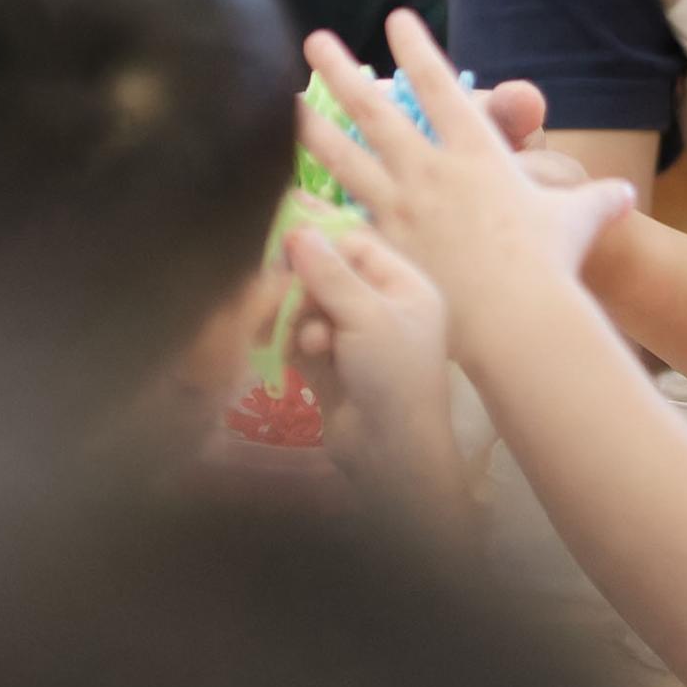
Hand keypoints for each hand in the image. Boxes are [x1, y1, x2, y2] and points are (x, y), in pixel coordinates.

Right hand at [288, 225, 463, 517]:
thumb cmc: (393, 376)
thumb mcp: (367, 316)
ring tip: (310, 344)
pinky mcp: (329, 367)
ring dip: (300, 321)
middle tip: (280, 293)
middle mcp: (382, 309)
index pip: (359, 247)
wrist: (391, 454)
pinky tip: (291, 354)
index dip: (323, 242)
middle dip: (305, 287)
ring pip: (310, 308)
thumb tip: (299, 232)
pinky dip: (292, 343)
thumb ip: (331, 274)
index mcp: (405, 288)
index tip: (286, 239)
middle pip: (329, 276)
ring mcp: (354, 340)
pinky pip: (300, 339)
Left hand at [297, 16, 635, 371]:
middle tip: (314, 42)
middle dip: (342, 72)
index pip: (441, 87)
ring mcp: (400, 209)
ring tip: (282, 102)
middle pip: (375, 110)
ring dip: (310, 128)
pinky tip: (283, 193)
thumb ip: (595, 202)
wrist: (517, 320)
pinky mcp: (382, 249)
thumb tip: (626, 195)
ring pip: (343, 158)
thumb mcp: (577, 222)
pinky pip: (338, 221)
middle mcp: (431, 171)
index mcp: (477, 153)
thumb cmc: (550, 267)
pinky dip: (310, 206)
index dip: (417, 49)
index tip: (396, 19)